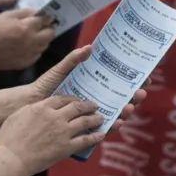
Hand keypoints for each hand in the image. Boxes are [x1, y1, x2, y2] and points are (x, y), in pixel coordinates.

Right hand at [0, 8, 54, 69]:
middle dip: (47, 28)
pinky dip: (35, 49)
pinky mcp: (26, 63)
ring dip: (42, 39)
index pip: (45, 20)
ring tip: (31, 35)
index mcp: (27, 28)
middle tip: (40, 26)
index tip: (44, 16)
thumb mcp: (6, 15)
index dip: (45, 17)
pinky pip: (38, 54)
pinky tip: (25, 46)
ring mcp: (30, 54)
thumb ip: (24, 12)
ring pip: (45, 45)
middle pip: (51, 33)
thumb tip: (37, 12)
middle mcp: (32, 41)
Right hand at [0, 96, 104, 173]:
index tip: (77, 100)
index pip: (63, 98)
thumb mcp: (18, 115)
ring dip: (95, 119)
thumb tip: (40, 107)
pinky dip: (95, 137)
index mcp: (43, 107)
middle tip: (94, 105)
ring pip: (84, 121)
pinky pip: (85, 140)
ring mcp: (62, 132)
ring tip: (101, 118)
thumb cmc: (9, 138)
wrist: (12, 158)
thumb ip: (33, 109)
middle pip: (77, 107)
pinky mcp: (66, 147)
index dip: (72, 99)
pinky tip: (101, 135)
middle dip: (88, 105)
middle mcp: (56, 117)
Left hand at [29, 46, 146, 125]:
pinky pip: (103, 128)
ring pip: (116, 113)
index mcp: (94, 84)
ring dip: (126, 111)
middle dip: (134, 96)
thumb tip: (90, 47)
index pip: (120, 81)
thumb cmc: (45, 87)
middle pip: (122, 98)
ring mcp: (93, 113)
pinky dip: (112, 126)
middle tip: (140, 92)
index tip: (145, 74)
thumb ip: (74, 60)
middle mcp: (97, 99)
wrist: (30, 105)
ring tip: (129, 108)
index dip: (134, 79)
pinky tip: (117, 123)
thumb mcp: (61, 71)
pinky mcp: (86, 127)